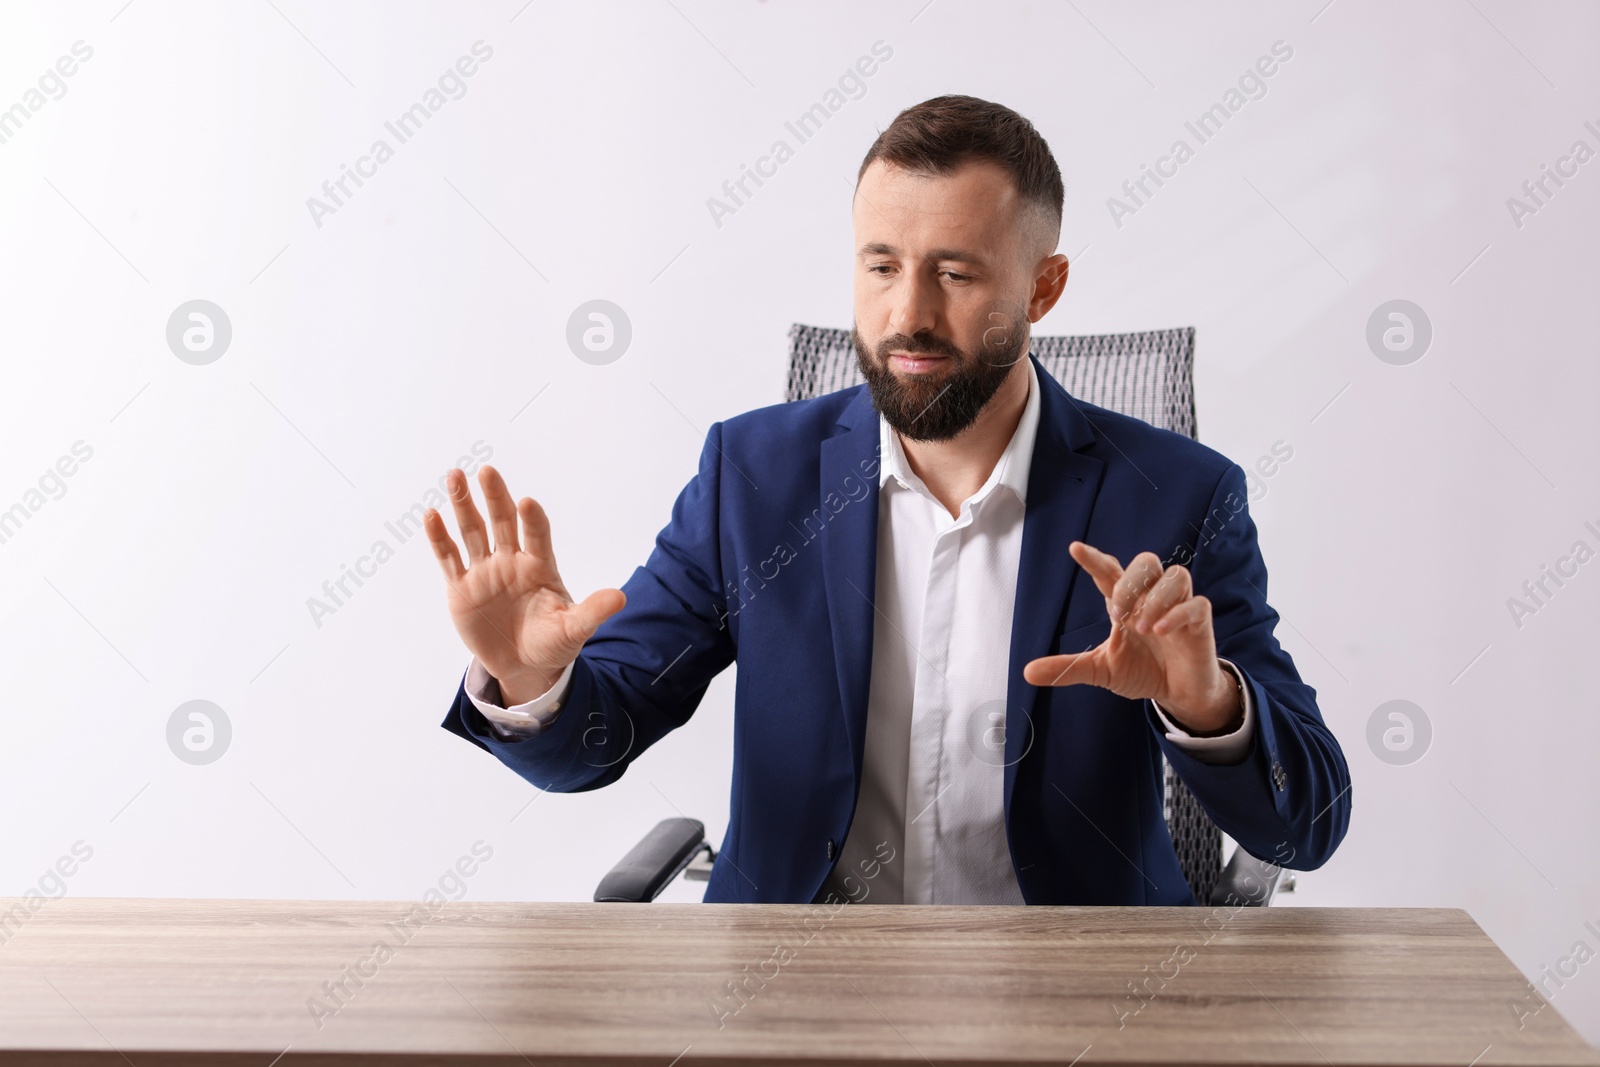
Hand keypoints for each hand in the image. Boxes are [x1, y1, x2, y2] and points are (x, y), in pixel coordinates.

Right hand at [423, 465, 624, 705]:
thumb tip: (620, 599)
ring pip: (473, 531)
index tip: (527, 504)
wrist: (523, 665)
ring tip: (454, 476)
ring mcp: (485, 571)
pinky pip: (449, 557)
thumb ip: (592, 612)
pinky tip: (431, 515)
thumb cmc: (552, 642)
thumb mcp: (573, 630)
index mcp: (540, 566)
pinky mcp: (462, 586)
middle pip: (502, 522)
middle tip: (487, 471)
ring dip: (463, 505)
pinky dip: (439, 537)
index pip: (537, 535)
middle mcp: (512, 560)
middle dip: (495, 497)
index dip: (532, 520)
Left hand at [1022, 541, 1240, 734]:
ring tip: (1143, 627)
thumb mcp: (1100, 670)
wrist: (1178, 694)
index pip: (1110, 571)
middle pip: (1147, 561)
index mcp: (1125, 603)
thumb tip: (1027, 672)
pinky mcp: (1200, 623)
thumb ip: (1068, 668)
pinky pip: (1196, 604)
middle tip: (1117, 612)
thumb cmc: (1142, 671)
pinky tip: (1162, 630)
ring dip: (1155, 598)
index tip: (1074, 549)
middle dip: (1130, 580)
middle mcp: (1152, 598)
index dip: (1094, 559)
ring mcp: (1179, 607)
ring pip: (1175, 576)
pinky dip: (1178, 613)